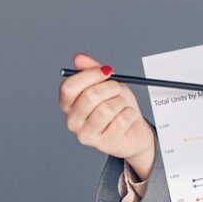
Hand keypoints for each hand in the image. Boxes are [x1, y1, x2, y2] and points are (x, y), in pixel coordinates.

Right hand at [58, 53, 155, 179]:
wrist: (134, 130)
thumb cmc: (118, 106)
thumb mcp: (107, 84)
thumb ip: (93, 70)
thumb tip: (79, 57)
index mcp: (68, 104)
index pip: (69, 87)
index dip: (90, 75)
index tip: (107, 71)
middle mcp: (72, 121)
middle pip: (90, 96)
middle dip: (111, 88)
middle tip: (118, 90)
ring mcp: (86, 135)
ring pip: (107, 109)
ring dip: (121, 103)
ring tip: (122, 106)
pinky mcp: (103, 144)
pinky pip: (121, 120)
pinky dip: (130, 114)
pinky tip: (127, 118)